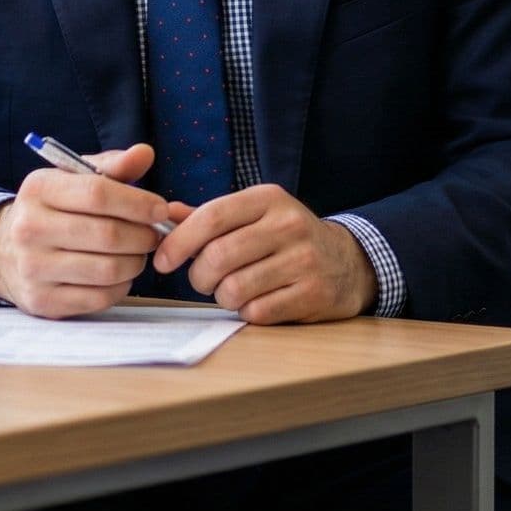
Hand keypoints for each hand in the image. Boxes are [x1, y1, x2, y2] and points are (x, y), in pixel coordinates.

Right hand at [0, 144, 167, 317]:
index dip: (138, 202)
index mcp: (38, 189)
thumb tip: (144, 154)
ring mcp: (33, 268)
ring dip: (136, 262)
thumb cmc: (51, 210)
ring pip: (107, 269)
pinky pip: (100, 297)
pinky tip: (119, 274)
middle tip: (154, 234)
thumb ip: (111, 167)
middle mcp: (30, 228)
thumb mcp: (72, 180)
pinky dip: (121, 286)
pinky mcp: (42, 301)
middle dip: (143, 235)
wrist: (2, 251)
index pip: (98, 193)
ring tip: (138, 253)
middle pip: (107, 234)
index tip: (160, 209)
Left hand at [150, 183, 375, 323]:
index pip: (211, 216)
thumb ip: (210, 216)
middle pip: (218, 257)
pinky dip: (247, 312)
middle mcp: (288, 225)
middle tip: (203, 280)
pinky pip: (256, 312)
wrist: (347, 263)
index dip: (179, 242)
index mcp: (268, 199)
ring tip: (233, 290)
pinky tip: (258, 301)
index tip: (162, 261)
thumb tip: (165, 215)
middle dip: (199, 276)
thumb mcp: (255, 215)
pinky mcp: (312, 294)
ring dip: (223, 297)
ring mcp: (304, 260)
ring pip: (234, 289)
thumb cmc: (286, 239)